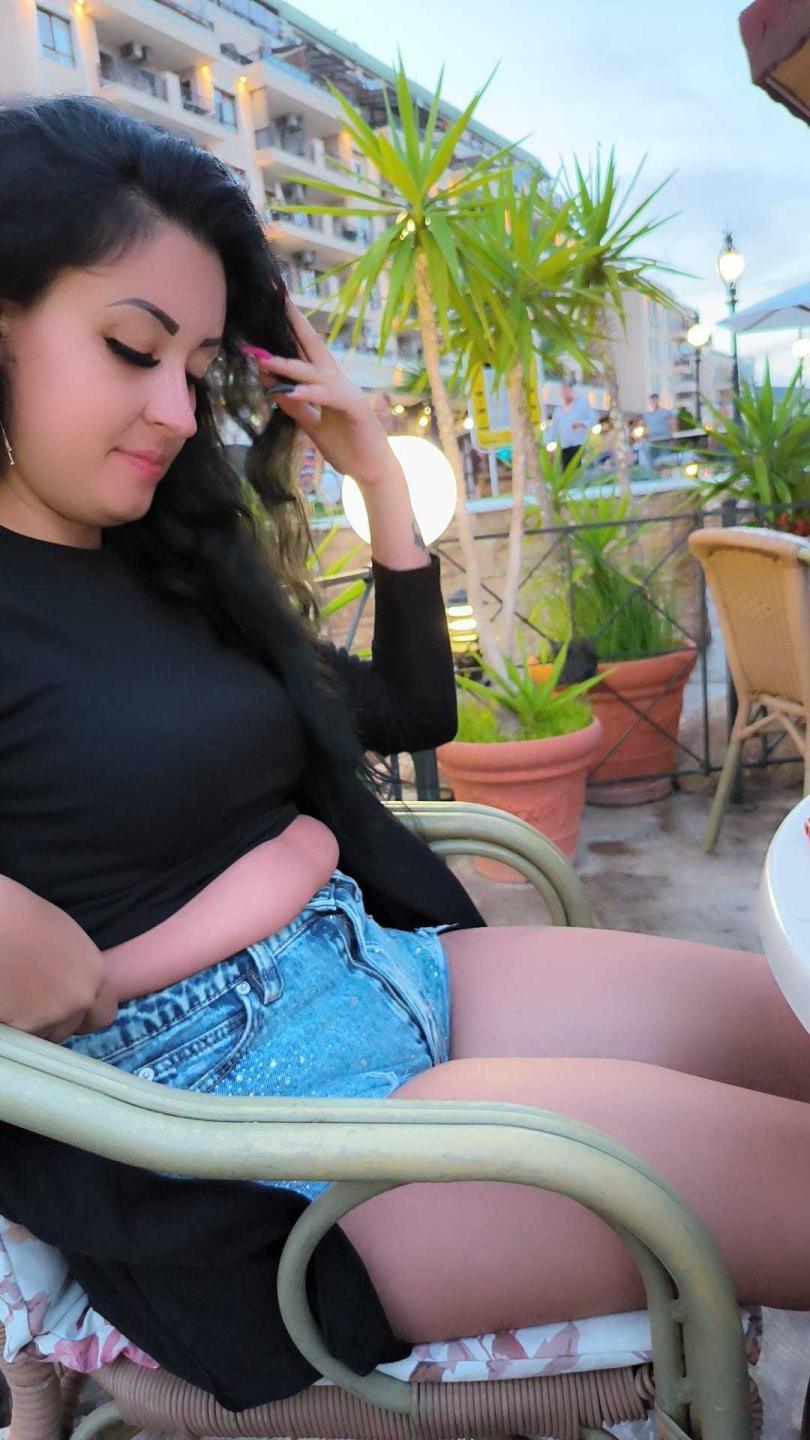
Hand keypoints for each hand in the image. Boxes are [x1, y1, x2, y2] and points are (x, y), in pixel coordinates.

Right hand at [0, 880, 117, 1042]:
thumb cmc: (22, 916)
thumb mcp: (64, 938)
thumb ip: (75, 968)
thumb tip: (68, 983)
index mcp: (95, 971)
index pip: (103, 1013)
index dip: (84, 1014)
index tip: (67, 1008)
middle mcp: (81, 997)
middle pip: (73, 1028)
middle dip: (57, 1023)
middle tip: (35, 1005)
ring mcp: (54, 1015)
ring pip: (46, 1034)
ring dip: (34, 1024)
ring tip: (16, 998)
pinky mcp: (26, 1027)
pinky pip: (24, 1037)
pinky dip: (14, 1027)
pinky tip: (6, 1004)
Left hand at [244, 302, 399, 486]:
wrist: (372, 471)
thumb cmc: (346, 448)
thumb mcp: (312, 425)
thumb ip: (295, 406)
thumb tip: (271, 387)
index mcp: (328, 383)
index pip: (306, 352)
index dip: (291, 330)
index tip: (273, 308)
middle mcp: (338, 381)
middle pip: (314, 346)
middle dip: (295, 323)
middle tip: (277, 299)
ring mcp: (348, 392)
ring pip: (314, 373)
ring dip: (288, 365)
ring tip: (264, 359)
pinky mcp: (355, 408)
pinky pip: (328, 396)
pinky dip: (309, 393)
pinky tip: (292, 390)